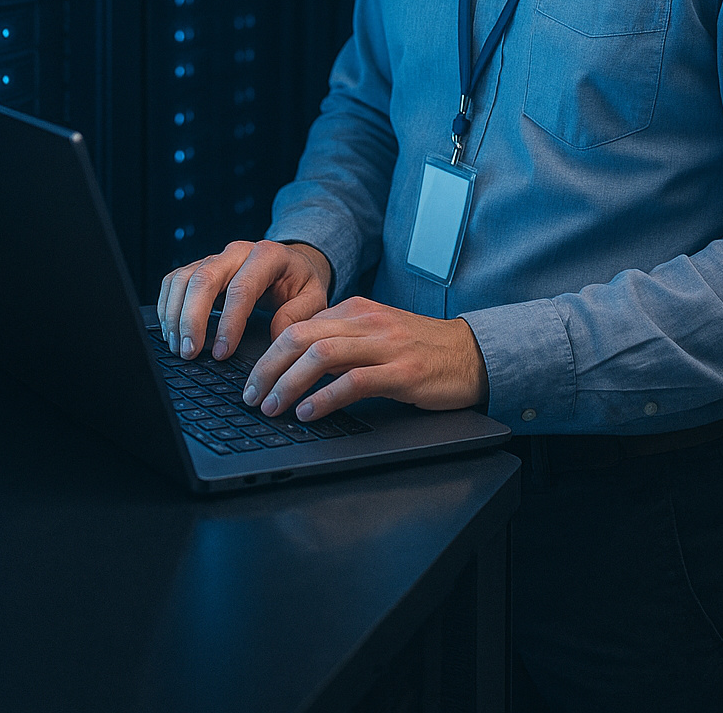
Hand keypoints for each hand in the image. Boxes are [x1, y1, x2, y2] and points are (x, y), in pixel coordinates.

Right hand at [157, 239, 331, 359]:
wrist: (291, 264)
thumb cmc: (300, 283)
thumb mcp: (314, 297)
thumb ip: (299, 315)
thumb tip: (275, 336)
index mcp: (267, 256)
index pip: (241, 288)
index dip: (229, 323)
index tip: (221, 352)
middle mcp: (237, 252)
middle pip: (204, 278)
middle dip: (192, 318)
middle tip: (189, 352)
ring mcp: (215, 258)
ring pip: (183, 278)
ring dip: (175, 315)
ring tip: (179, 347)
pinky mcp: (200, 267)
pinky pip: (174, 281)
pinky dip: (168, 306)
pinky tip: (172, 331)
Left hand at [240, 297, 488, 422]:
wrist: (472, 354)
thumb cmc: (420, 349)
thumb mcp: (375, 334)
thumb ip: (339, 341)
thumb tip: (293, 364)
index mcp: (355, 310)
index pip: (297, 325)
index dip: (267, 354)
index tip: (251, 381)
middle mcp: (366, 321)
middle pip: (300, 336)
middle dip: (267, 368)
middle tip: (250, 397)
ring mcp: (385, 345)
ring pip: (321, 355)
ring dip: (288, 383)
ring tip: (272, 407)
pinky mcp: (402, 372)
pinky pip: (354, 381)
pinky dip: (325, 398)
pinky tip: (309, 413)